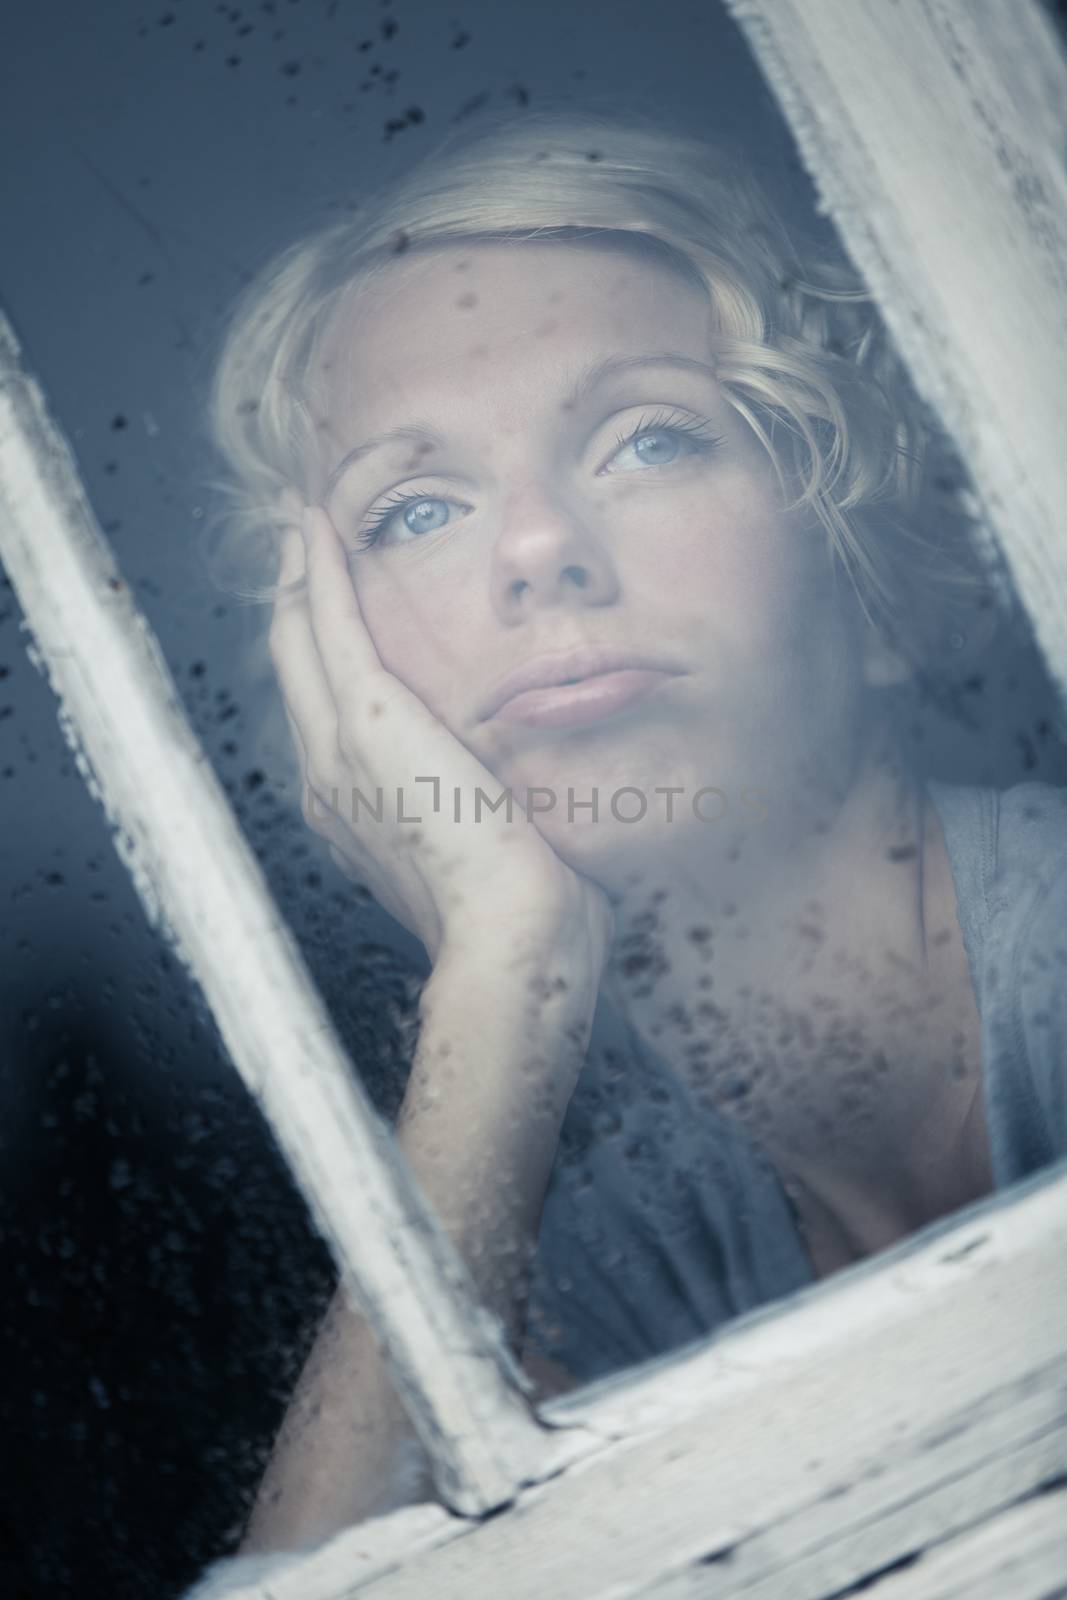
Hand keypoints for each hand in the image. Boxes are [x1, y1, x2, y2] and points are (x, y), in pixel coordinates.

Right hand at [267, 504, 614, 971]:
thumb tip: (533, 797)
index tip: (339, 614)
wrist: (513, 941)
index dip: (327, 662)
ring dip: (303, 578)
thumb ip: (498, 815)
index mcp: (360, 816)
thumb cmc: (529, 913)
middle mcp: (331, 784)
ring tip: (309, 526)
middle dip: (299, 607)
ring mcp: (339, 755)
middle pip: (297, 674)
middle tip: (308, 548)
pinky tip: (318, 528)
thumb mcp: (504, 856)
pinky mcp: (366, 723)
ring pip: (298, 644)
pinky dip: (319, 572)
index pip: (331, 719)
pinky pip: (326, 627)